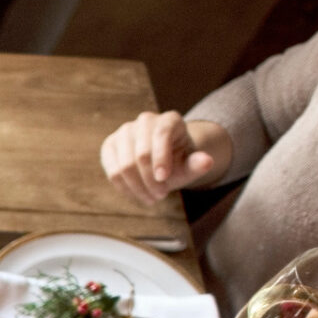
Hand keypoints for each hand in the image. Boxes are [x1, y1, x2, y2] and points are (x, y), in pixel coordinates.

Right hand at [100, 112, 228, 204]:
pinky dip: (124, 188)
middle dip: (150, 180)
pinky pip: (112, 171)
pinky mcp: (110, 145)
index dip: (161, 158)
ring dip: (137, 188)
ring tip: (151, 198)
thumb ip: (197, 164)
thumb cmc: (178, 161)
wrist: (162, 159)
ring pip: (124, 165)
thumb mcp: (190, 165)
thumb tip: (207, 161)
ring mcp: (125, 131)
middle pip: (141, 154)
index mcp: (169, 119)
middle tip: (161, 196)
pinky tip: (136, 195)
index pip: (161, 134)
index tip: (164, 179)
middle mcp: (145, 120)